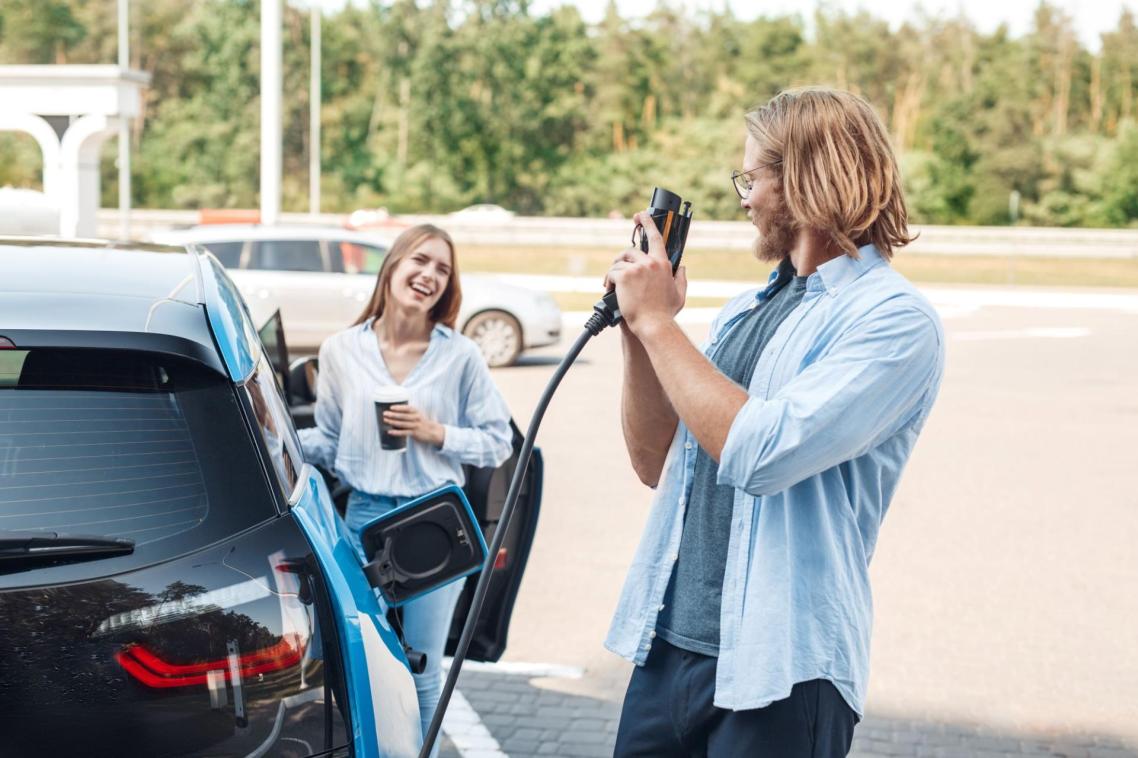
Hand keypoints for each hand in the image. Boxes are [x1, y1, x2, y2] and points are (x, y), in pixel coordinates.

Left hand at [383, 404, 444, 446]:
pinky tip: (390, 431)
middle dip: (393, 414)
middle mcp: (416, 418)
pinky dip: (396, 432)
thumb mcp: (417, 414)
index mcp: (416, 412)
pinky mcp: (414, 433)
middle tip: (385, 413)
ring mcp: (415, 426)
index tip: (391, 407)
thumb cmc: (422, 422)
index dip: (399, 407)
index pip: (407, 408)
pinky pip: (404, 433)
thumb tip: (394, 411)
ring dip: (392, 422)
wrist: (432, 431)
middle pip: (403, 416)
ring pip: (402, 424)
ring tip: (385, 420)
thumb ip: (408, 412)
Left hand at [603, 210, 686, 336]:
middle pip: (630, 251)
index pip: (656, 237)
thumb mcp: (679, 294)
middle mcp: (651, 263)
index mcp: (663, 264)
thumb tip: (681, 267)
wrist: (653, 325)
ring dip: (613, 273)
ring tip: (612, 286)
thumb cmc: (665, 313)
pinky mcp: (624, 276)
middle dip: (622, 260)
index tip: (640, 214)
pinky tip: (609, 290)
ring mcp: (637, 268)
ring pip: (619, 263)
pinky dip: (608, 281)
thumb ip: (681, 278)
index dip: (648, 222)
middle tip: (616, 272)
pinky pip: (612, 272)